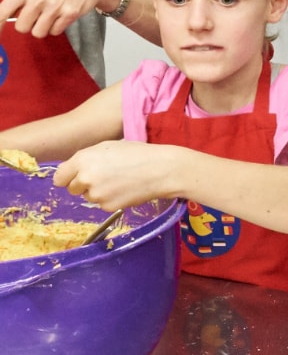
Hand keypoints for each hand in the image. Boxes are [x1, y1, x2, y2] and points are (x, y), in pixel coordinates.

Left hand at [0, 0, 117, 37]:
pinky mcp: (69, 14)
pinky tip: (62, 16)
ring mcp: (54, 6)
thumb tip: (3, 20)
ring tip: (51, 16)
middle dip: (29, 25)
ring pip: (38, 32)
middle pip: (21, 27)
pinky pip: (55, 32)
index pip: (2, 12)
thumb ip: (18, 1)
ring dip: (43, 28)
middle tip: (37, 17)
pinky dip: (57, 27)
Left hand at [53, 141, 178, 209]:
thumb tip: (75, 171)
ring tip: (119, 181)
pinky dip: (112, 199)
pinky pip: (103, 205)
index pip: (59, 177)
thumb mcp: (108, 146)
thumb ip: (87, 159)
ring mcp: (96, 194)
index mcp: (82, 159)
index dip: (68, 177)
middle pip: (73, 189)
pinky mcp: (108, 207)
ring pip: (89, 197)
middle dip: (84, 185)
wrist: (161, 169)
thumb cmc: (138, 153)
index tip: (75, 177)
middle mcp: (85, 178)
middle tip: (104, 177)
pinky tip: (126, 189)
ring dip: (99, 192)